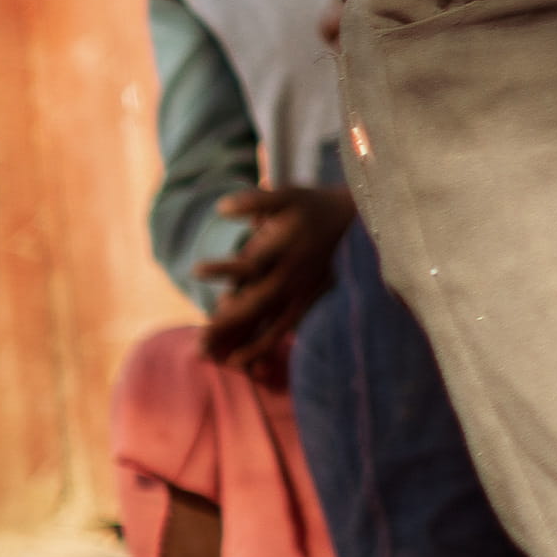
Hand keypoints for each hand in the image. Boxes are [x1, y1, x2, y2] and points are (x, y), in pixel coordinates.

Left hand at [197, 181, 355, 370]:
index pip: (252, 263)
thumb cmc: (315, 206)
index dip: (226, 269)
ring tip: (222, 362)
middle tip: (199, 344)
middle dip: (228, 325)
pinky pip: (285, 327)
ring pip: (272, 323)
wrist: (358, 220)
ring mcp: (301, 290)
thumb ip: (255, 200)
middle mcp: (292, 274)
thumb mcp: (288, 195)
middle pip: (257, 304)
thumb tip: (221, 207)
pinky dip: (265, 344)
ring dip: (247, 343)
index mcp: (284, 248)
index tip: (197, 271)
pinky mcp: (309, 299)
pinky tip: (243, 360)